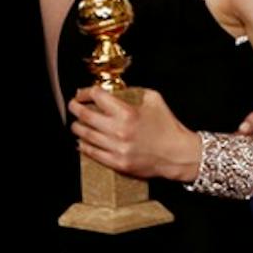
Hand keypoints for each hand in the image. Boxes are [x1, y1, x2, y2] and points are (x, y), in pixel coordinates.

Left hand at [68, 86, 200, 182]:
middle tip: (72, 106)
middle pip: (85, 116)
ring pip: (85, 135)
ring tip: (76, 123)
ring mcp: (117, 148)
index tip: (82, 93)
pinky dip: (83, 146)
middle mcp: (119, 130)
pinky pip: (93, 153)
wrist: (180, 155)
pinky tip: (81, 141)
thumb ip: (134, 91)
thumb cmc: (168, 127)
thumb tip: (116, 90)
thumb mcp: (154, 100)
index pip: (97, 96)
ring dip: (77, 127)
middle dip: (74, 108)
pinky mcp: (118, 163)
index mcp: (127, 113)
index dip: (85, 92)